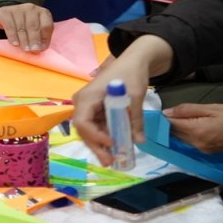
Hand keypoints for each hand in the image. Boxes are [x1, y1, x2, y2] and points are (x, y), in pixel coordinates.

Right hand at [0, 3, 53, 51]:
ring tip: (25, 50)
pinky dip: (13, 36)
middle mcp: (31, 8)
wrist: (5, 16)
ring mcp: (17, 9)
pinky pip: (10, 25)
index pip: (46, 25)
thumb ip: (40, 37)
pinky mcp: (5, 12)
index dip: (45, 38)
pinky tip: (15, 44)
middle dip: (34, 40)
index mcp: (42, 13)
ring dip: (24, 40)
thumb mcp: (36, 30)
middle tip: (34, 51)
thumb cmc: (24, 26)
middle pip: (33, 26)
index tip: (42, 49)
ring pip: (22, 27)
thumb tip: (41, 49)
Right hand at [72, 34, 173, 164]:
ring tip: (113, 159)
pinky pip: (96, 126)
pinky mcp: (95, 110)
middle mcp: (82, 102)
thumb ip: (135, 119)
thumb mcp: (135, 97)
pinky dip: (105, 137)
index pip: (83, 122)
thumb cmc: (131, 74)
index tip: (112, 143)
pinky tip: (115, 147)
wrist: (133, 61)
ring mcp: (88, 107)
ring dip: (100, 145)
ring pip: (89, 131)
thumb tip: (139, 141)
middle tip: (109, 162)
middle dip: (96, 146)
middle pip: (84, 130)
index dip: (95, 136)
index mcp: (88, 97)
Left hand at [164, 103, 222, 152]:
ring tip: (178, 115)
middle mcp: (197, 144)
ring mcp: (203, 150)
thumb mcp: (213, 107)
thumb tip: (167, 112)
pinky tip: (191, 124)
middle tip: (164, 110)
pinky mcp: (209, 152)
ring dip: (178, 129)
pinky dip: (188, 133)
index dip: (162, 118)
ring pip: (182, 138)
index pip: (171, 125)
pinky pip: (192, 142)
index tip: (155, 110)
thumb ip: (189, 110)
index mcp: (197, 131)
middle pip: (175, 134)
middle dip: (168, 124)